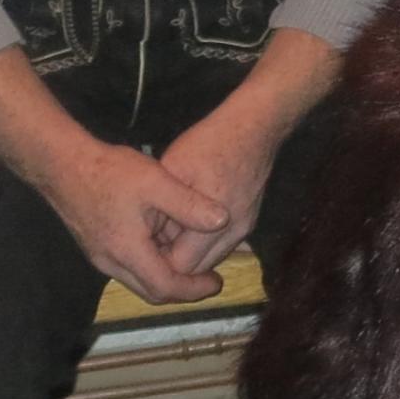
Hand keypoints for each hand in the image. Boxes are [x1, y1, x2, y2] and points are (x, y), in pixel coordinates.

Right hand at [44, 137, 231, 305]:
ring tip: (193, 263)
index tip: (217, 282)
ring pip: (138, 281)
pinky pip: (128, 267)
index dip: (194, 289)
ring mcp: (100, 256)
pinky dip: (151, 265)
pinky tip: (166, 246)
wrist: (62, 164)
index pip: (165, 287)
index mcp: (127, 251)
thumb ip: (189, 204)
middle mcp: (110, 262)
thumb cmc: (108, 171)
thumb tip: (222, 221)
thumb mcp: (156, 181)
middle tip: (208, 279)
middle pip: (151, 291)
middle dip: (182, 289)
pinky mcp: (96, 247)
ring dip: (166, 277)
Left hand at [157, 102, 285, 270]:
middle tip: (155, 239)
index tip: (145, 242)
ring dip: (190, 252)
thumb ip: (163, 210)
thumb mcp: (173, 170)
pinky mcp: (250, 222)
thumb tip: (150, 238)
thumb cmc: (208, 144)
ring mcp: (245, 229)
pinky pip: (222, 246)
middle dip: (174, 260)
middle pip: (198, 270)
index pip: (181, 266)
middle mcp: (234, 232)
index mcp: (213, 220)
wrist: (254, 128)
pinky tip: (190, 222)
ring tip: (171, 230)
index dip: (159, 258)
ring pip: (211, 260)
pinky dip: (204, 242)